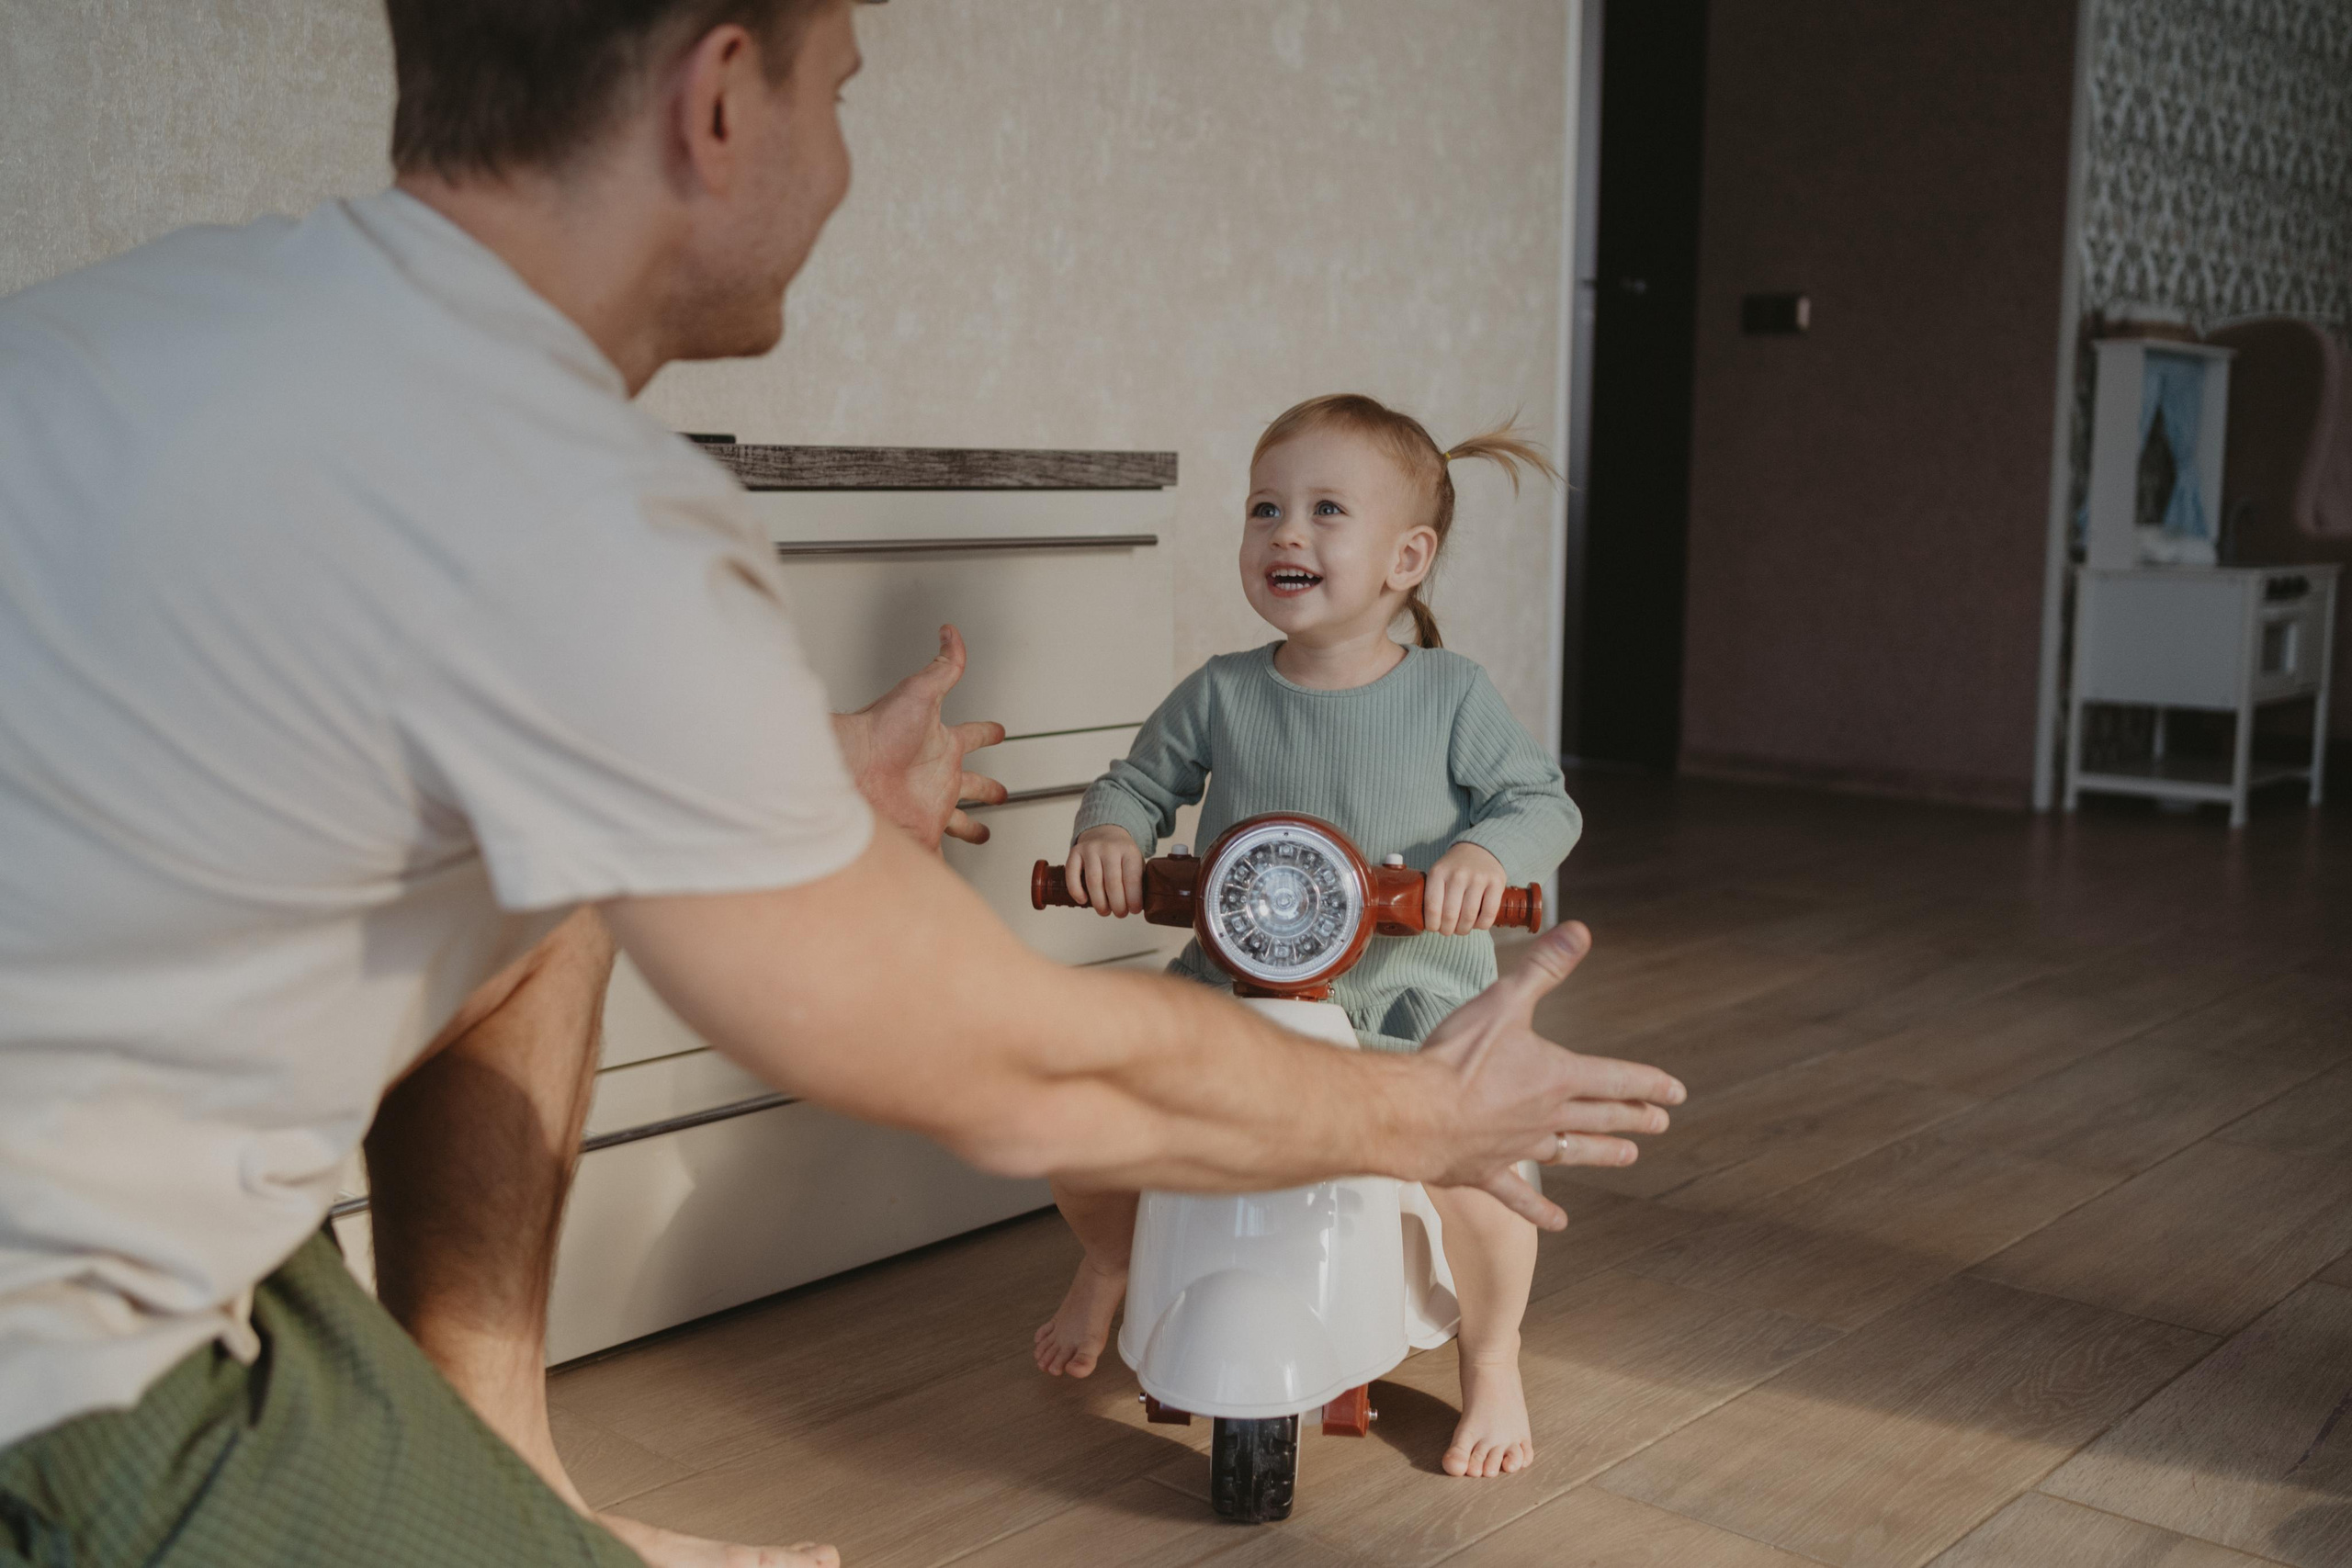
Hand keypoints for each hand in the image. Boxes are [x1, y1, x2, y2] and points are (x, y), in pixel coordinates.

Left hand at [832, 625, 1005, 850]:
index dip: (988, 733)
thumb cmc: (878, 731)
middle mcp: (936, 777)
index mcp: (942, 746)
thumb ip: (943, 666)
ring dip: (971, 827)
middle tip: (999, 793)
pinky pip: (938, 858)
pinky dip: (943, 869)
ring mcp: (930, 808)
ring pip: (959, 822)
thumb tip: (950, 633)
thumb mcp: (919, 691)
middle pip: (970, 785)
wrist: (850, 770)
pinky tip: (945, 881)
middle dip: (987, 788)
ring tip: (981, 835)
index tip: (999, 731)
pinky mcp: (922, 835)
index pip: (973, 737)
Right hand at [1066, 825, 1143, 916]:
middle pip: (1113, 883)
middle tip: (1120, 914)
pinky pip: (1072, 874)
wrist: (1105, 831)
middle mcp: (1110, 848)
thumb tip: (1136, 907)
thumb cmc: (1122, 855)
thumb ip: (1137, 881)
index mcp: (1129, 851)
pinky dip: (1076, 891)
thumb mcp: (1136, 861)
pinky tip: (1083, 901)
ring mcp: (1091, 849)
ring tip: (1105, 912)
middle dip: (1117, 904)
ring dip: (1099, 902)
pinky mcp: (1075, 851)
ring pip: (1093, 881)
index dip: (1133, 899)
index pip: (1132, 879)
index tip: (1134, 910)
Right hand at [1416, 922, 1684, 1229]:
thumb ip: (1544, 968)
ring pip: (1571, 1154)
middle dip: (1634, 1118)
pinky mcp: (1486, 1172)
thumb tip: (1579, 932)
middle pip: (1601, 1118)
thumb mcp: (1504, 1001)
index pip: (1615, 1079)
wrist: (1413, 1114)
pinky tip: (1558, 1222)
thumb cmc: (1455, 1059)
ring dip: (1601, 1154)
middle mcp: (1546, 1117)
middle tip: (1661, 1123)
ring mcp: (1518, 1148)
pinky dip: (1539, 1210)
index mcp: (1555, 1076)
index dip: (1648, 1082)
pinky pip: (1519, 1196)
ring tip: (1628, 1158)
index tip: (1676, 1091)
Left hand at [1425, 842, 1508, 934]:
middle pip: (1450, 915)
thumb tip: (1430, 924)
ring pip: (1469, 916)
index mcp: (1438, 872)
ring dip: (1463, 929)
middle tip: (1448, 931)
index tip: (1434, 928)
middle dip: (1447, 930)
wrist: (1479, 848)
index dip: (1433, 924)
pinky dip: (1482, 925)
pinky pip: (1489, 914)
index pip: (1432, 907)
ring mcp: (1478, 878)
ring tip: (1461, 929)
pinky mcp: (1496, 882)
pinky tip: (1477, 923)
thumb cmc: (1455, 868)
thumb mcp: (1438, 873)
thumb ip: (1433, 893)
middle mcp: (1458, 874)